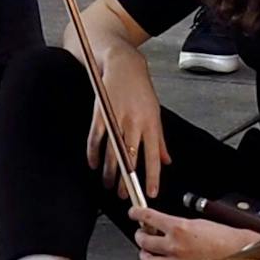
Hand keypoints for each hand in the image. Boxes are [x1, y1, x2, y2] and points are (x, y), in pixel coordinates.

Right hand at [84, 37, 167, 206]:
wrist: (123, 65)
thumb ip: (159, 139)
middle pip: (130, 159)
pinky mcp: (100, 114)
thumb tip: (166, 161)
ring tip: (109, 184)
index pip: (153, 156)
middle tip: (124, 194)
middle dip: (126, 180)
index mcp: (150, 123)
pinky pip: (95, 139)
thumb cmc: (141, 89)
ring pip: (112, 153)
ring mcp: (116, 119)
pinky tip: (94, 164)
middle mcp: (134, 123)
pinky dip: (93, 154)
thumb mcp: (156, 113)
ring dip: (110, 172)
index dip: (152, 177)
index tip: (150, 192)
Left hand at [133, 203, 254, 259]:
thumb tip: (164, 226)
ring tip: (148, 251)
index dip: (137, 213)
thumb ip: (178, 225)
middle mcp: (175, 246)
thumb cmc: (226, 239)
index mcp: (179, 227)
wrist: (241, 254)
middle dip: (140, 236)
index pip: (149, 217)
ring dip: (145, 255)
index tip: (134, 212)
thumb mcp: (200, 222)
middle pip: (144, 241)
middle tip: (142, 233)